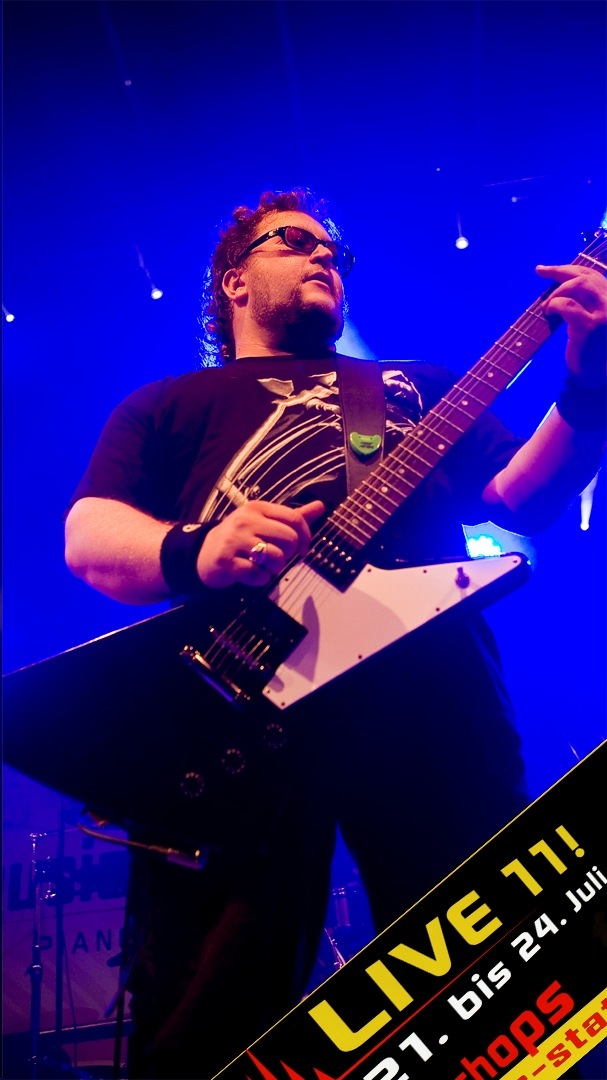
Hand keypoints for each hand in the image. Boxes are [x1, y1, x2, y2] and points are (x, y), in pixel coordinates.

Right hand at [196, 499, 325, 588]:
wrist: (203, 553)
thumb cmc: (240, 537)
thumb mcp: (264, 521)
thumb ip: (292, 517)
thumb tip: (321, 506)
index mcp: (258, 508)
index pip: (294, 518)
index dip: (306, 536)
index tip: (303, 549)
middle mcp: (246, 521)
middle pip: (289, 539)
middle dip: (289, 554)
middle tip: (277, 558)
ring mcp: (235, 540)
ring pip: (276, 558)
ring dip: (275, 569)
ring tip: (262, 566)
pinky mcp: (227, 561)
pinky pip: (259, 575)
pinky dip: (260, 579)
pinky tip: (250, 573)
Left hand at [536, 263, 606, 385]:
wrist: (597, 379)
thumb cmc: (592, 351)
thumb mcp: (593, 321)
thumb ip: (585, 303)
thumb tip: (559, 285)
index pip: (593, 275)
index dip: (570, 268)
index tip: (549, 268)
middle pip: (586, 276)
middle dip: (560, 271)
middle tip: (540, 271)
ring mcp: (605, 314)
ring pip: (579, 285)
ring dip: (557, 290)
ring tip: (546, 304)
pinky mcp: (592, 327)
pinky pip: (568, 305)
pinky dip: (555, 304)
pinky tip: (548, 311)